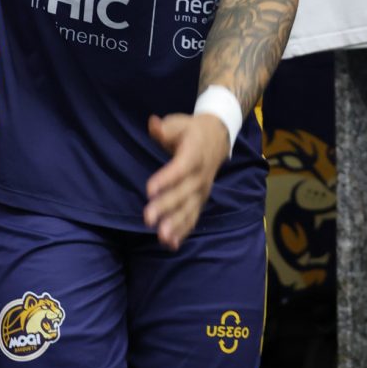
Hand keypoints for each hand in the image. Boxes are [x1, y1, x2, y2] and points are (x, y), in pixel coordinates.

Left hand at [144, 112, 229, 249]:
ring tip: (162, 237)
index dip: (166, 179)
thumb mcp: (180, 123)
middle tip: (148, 219)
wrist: (218, 138)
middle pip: (183, 194)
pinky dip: (183, 231)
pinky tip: (170, 244)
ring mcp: (201, 191)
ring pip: (189, 210)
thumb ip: (165, 128)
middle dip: (166, 207)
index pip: (180, 169)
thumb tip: (153, 125)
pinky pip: (193, 218)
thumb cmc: (192, 131)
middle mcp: (200, 176)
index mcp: (194, 155)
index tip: (149, 190)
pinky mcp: (200, 201)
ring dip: (176, 225)